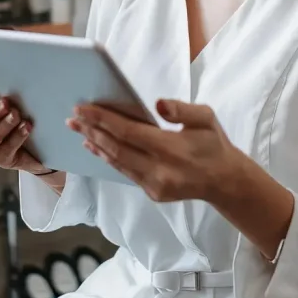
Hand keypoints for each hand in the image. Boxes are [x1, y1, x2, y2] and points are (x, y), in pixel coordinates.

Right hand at [0, 81, 51, 175]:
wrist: (35, 150)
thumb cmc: (19, 123)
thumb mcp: (11, 109)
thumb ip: (3, 99)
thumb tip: (6, 80)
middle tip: (5, 102)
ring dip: (5, 124)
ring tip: (17, 115)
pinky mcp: (1, 160)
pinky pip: (7, 148)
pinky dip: (17, 136)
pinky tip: (26, 127)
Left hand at [69, 99, 242, 202]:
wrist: (225, 181)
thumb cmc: (213, 144)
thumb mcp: (206, 118)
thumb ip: (183, 109)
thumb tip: (158, 104)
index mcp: (172, 148)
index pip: (129, 132)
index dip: (103, 120)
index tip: (83, 109)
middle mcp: (160, 169)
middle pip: (117, 148)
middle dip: (92, 131)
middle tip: (72, 117)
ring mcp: (154, 184)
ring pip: (117, 162)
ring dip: (95, 144)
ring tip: (77, 130)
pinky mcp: (152, 193)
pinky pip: (124, 172)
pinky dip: (107, 158)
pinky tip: (94, 147)